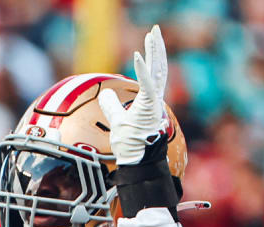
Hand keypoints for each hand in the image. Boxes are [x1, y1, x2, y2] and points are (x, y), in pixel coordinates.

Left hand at [98, 25, 168, 165]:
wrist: (136, 159)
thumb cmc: (130, 142)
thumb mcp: (117, 119)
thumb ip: (112, 105)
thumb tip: (105, 93)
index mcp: (149, 99)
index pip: (152, 72)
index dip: (151, 56)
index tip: (149, 41)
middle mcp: (154, 98)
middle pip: (158, 66)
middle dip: (157, 47)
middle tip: (155, 29)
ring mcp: (154, 102)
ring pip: (157, 71)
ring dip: (155, 52)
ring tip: (153, 35)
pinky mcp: (149, 107)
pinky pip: (148, 85)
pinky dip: (142, 70)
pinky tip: (138, 56)